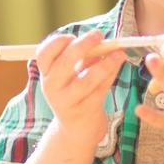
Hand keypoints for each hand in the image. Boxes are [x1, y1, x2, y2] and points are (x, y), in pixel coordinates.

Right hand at [36, 30, 124, 148]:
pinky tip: (119, 63)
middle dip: (82, 46)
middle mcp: (52, 88)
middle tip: (98, 34)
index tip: (73, 36)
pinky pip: (100, 89)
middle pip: (64, 64)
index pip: (44, 54)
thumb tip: (102, 39)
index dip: (58, 42)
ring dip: (105, 64)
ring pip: (87, 79)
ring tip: (119, 53)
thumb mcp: (72, 74)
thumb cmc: (75, 93)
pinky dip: (111, 74)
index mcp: (46, 74)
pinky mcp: (84, 111)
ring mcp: (67, 102)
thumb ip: (83, 57)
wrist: (76, 129)